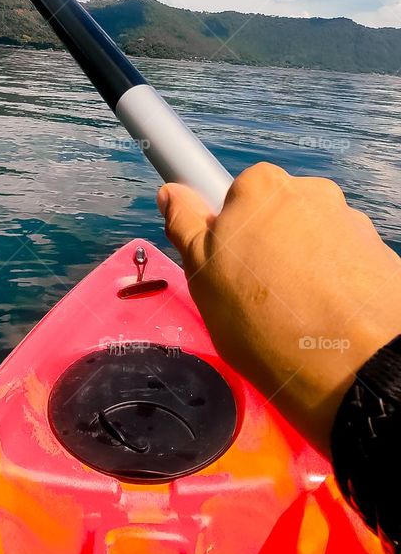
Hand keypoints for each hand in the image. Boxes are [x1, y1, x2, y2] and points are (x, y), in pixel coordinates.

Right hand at [158, 163, 400, 453]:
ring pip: (316, 242)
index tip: (233, 271)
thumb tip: (173, 192)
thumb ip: (186, 225)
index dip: (231, 235)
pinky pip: (346, 265)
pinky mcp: (383, 256)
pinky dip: (336, 286)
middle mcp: (314, 191)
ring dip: (306, 268)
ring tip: (299, 317)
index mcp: (265, 186)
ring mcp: (353, 223)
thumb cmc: (261, 317)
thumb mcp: (203, 275)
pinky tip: (330, 320)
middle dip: (270, 249)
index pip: (237, 197)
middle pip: (280, 216)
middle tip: (259, 299)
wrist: (351, 367)